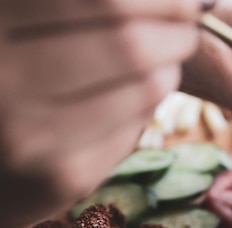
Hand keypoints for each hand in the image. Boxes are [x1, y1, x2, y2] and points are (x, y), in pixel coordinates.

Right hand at [0, 0, 202, 227]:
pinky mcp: (64, 176)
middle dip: (177, 31)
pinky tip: (126, 98)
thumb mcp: (27, 18)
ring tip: (158, 58)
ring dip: (169, 67)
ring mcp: (31, 135)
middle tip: (185, 25)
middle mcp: (3, 75)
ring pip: (149, 87)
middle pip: (132, 44)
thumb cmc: (14, 66)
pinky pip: (138, 126)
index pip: (107, 0)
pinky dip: (147, 104)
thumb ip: (90, 7)